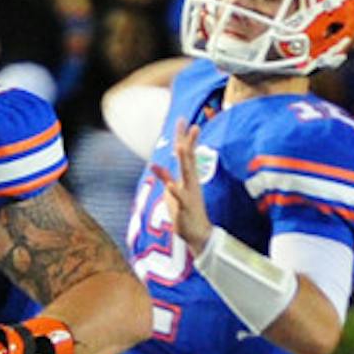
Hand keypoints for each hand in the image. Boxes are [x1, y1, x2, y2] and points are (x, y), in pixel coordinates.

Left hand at [150, 119, 211, 255]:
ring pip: (187, 174)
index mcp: (188, 177)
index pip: (186, 153)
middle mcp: (190, 182)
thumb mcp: (172, 191)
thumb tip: (155, 165)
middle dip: (188, 142)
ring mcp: (188, 193)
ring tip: (180, 147)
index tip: (182, 120)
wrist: (198, 233)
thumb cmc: (185, 211)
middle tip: (190, 125)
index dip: (183, 137)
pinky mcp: (185, 207)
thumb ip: (166, 177)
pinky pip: (180, 198)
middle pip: (188, 158)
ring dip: (184, 161)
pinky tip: (171, 185)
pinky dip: (175, 191)